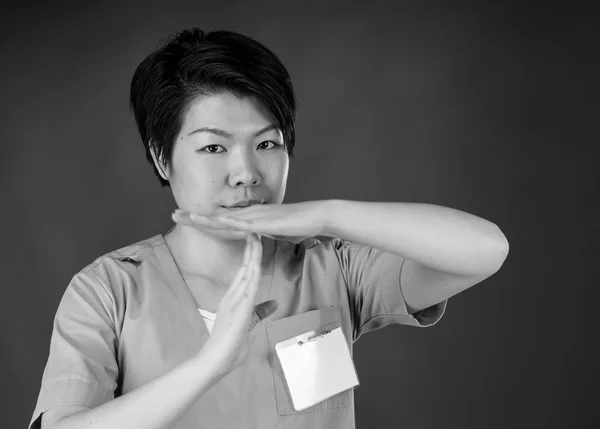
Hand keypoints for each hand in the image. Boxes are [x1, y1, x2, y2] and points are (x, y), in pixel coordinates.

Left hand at [172, 201, 329, 242]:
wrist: (317, 216)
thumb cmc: (299, 225)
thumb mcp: (275, 233)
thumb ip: (263, 236)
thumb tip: (255, 240)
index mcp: (250, 220)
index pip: (221, 223)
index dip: (203, 222)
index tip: (186, 220)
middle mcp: (248, 215)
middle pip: (216, 218)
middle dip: (194, 217)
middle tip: (173, 214)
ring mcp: (255, 217)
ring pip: (223, 218)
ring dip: (202, 218)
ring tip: (183, 215)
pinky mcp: (264, 221)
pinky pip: (242, 222)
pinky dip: (226, 222)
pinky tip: (212, 221)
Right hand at [203, 233, 277, 372]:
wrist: (215, 361)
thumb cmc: (230, 347)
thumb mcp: (250, 324)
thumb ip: (260, 312)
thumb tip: (274, 302)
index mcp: (234, 298)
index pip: (244, 272)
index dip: (251, 256)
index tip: (256, 241)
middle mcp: (232, 295)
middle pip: (245, 267)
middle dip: (251, 248)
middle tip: (256, 229)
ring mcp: (235, 299)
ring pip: (246, 271)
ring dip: (252, 253)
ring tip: (256, 235)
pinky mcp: (239, 307)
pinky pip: (247, 284)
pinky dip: (251, 270)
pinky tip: (255, 258)